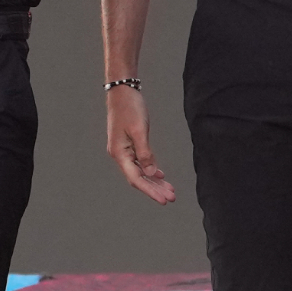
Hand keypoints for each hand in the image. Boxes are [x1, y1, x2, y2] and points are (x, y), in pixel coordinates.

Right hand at [105, 84, 176, 203]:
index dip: (150, 191)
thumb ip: (145, 153)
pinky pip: (141, 162)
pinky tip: (161, 174)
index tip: (163, 200)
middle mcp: (120, 154)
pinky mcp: (129, 143)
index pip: (136, 179)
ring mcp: (124, 149)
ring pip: (141, 171)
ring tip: (170, 190)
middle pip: (139, 178)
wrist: (122, 90)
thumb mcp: (139, 130)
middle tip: (171, 198)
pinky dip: (151, 169)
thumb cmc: (129, 107)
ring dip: (155, 180)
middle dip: (155, 188)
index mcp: (119, 153)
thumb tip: (152, 173)